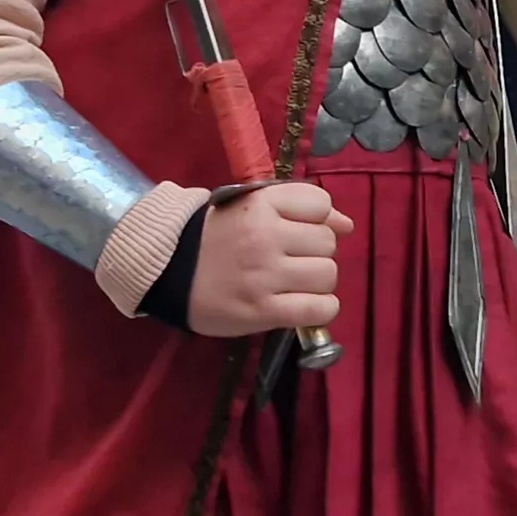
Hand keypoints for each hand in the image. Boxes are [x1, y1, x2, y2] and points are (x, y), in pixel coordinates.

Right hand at [186, 181, 353, 338]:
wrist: (168, 271)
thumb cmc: (214, 236)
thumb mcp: (250, 207)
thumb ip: (298, 208)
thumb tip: (347, 224)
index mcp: (260, 204)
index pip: (321, 204)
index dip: (318, 219)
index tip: (300, 230)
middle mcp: (265, 236)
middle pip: (327, 242)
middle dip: (316, 252)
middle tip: (293, 260)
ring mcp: (264, 275)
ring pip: (327, 275)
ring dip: (318, 282)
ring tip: (295, 284)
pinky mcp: (262, 311)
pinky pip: (318, 309)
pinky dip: (321, 309)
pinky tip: (304, 305)